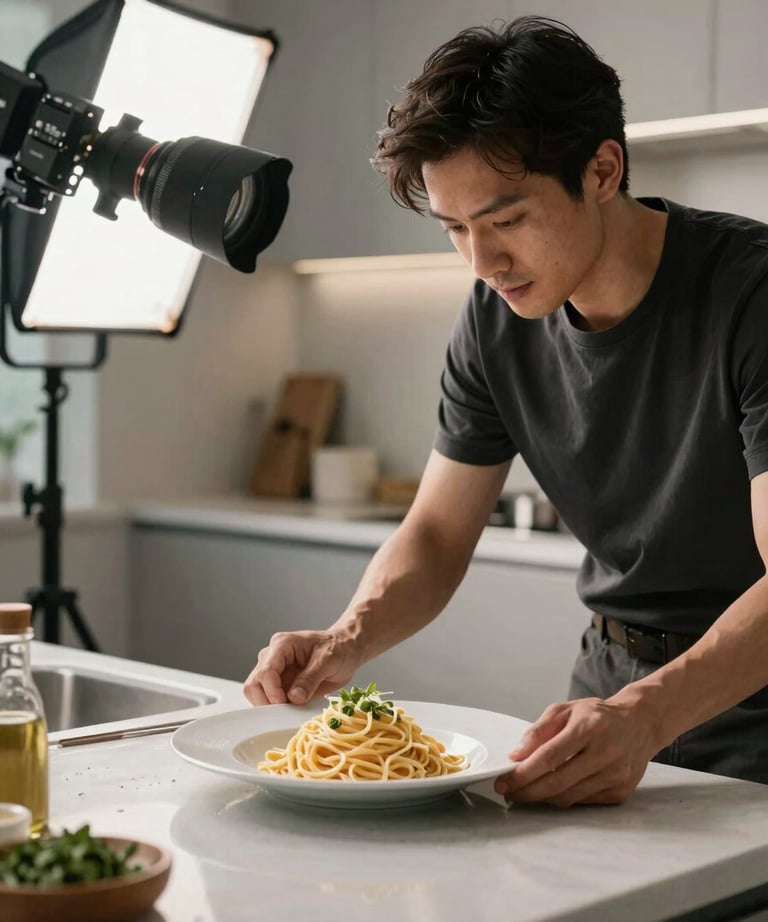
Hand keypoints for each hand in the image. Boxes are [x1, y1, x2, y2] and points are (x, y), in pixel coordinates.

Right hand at [243, 629, 361, 705]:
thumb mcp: (329, 660)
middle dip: (267, 701)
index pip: (265, 671)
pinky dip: (278, 709)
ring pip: (258, 694)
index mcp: (282, 645)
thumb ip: (310, 678)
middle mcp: (273, 657)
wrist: (347, 650)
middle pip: (254, 684)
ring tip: (292, 710)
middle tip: (286, 711)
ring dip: (272, 707)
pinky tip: (293, 710)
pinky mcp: (281, 685)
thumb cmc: (339, 648)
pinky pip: (271, 700)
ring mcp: (275, 672)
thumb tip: (294, 697)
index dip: (272, 691)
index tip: (285, 703)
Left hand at [494, 696, 660, 806]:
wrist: (640, 724)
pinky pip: (583, 801)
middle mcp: (606, 753)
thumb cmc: (597, 715)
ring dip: (542, 798)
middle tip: (507, 792)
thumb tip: (516, 756)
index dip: (523, 773)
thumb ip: (539, 731)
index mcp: (589, 728)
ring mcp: (616, 775)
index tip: (502, 780)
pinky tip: (551, 790)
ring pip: (569, 797)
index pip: (550, 757)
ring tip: (524, 792)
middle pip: (558, 782)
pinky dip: (563, 798)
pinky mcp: (621, 792)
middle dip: (527, 791)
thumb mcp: (565, 710)